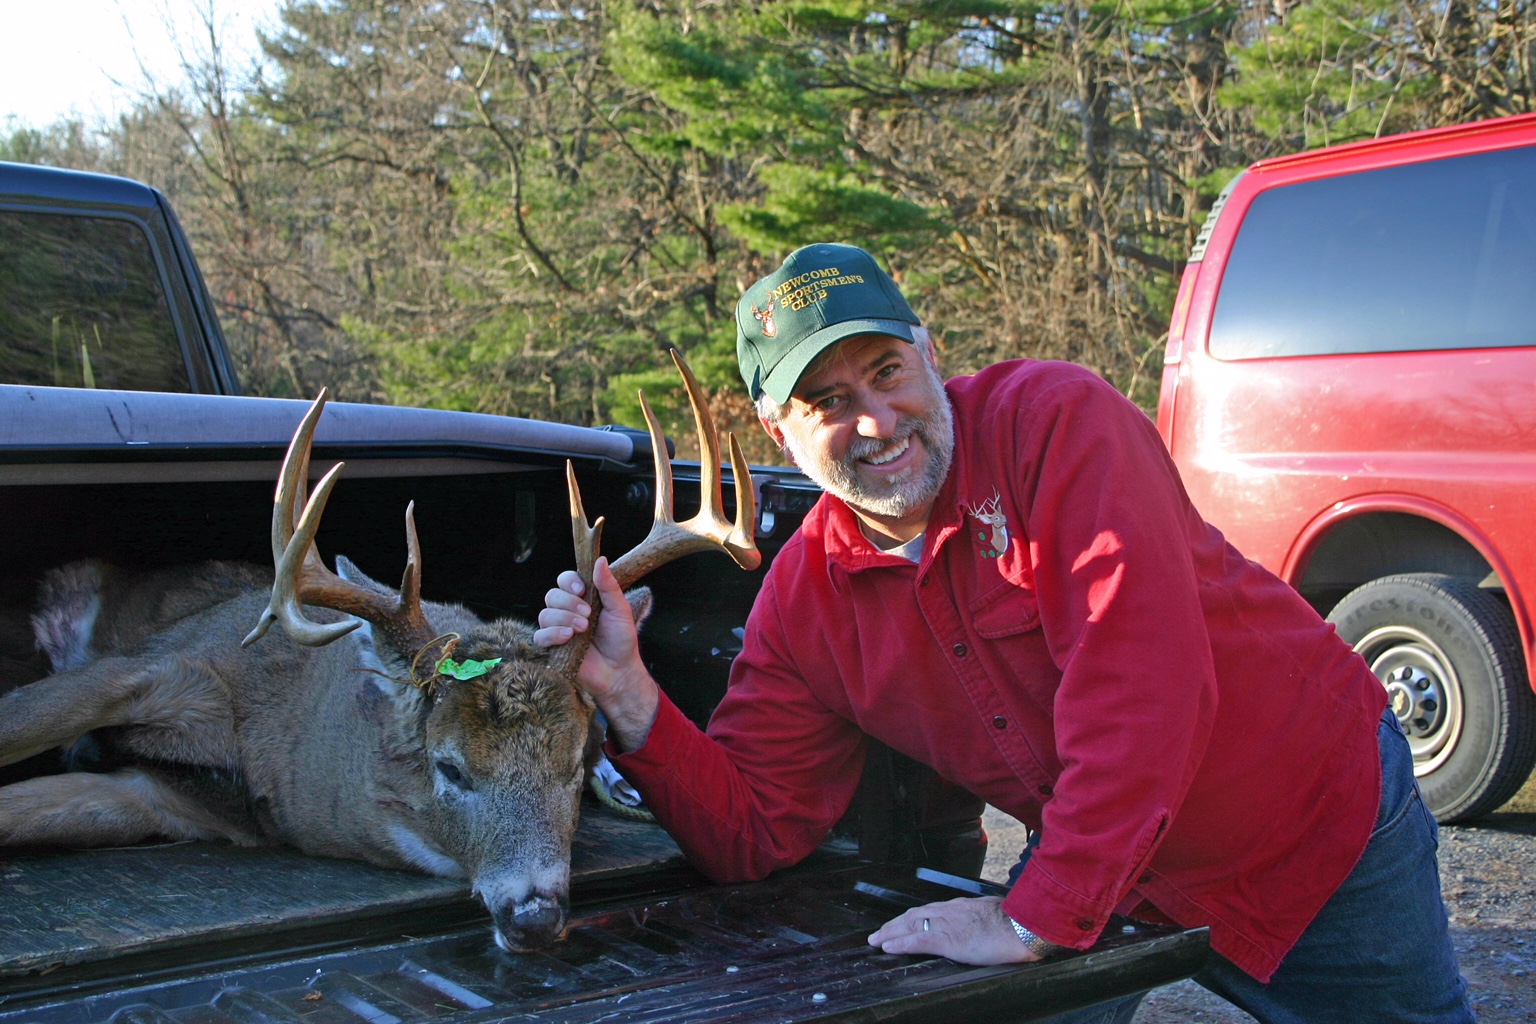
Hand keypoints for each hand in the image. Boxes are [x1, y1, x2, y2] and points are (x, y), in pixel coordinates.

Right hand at [534, 557, 659, 749]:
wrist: (620, 671)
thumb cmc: (621, 639)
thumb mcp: (620, 609)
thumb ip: (609, 586)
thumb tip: (600, 560)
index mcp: (582, 598)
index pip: (564, 579)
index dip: (569, 581)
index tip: (582, 589)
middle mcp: (567, 611)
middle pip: (552, 595)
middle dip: (569, 603)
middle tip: (588, 614)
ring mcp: (558, 629)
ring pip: (545, 614)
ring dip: (563, 618)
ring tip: (583, 629)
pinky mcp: (552, 648)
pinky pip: (539, 636)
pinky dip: (552, 634)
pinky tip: (568, 637)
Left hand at [867, 896, 1041, 964]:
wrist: (1024, 926)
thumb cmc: (1015, 923)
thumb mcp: (993, 914)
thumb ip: (979, 919)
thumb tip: (978, 926)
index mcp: (961, 906)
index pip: (928, 910)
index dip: (911, 917)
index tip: (900, 923)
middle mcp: (949, 911)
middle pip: (914, 914)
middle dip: (894, 924)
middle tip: (878, 933)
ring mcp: (947, 924)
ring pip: (911, 925)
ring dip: (890, 932)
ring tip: (876, 940)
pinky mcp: (949, 940)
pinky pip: (919, 940)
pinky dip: (901, 943)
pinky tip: (888, 947)